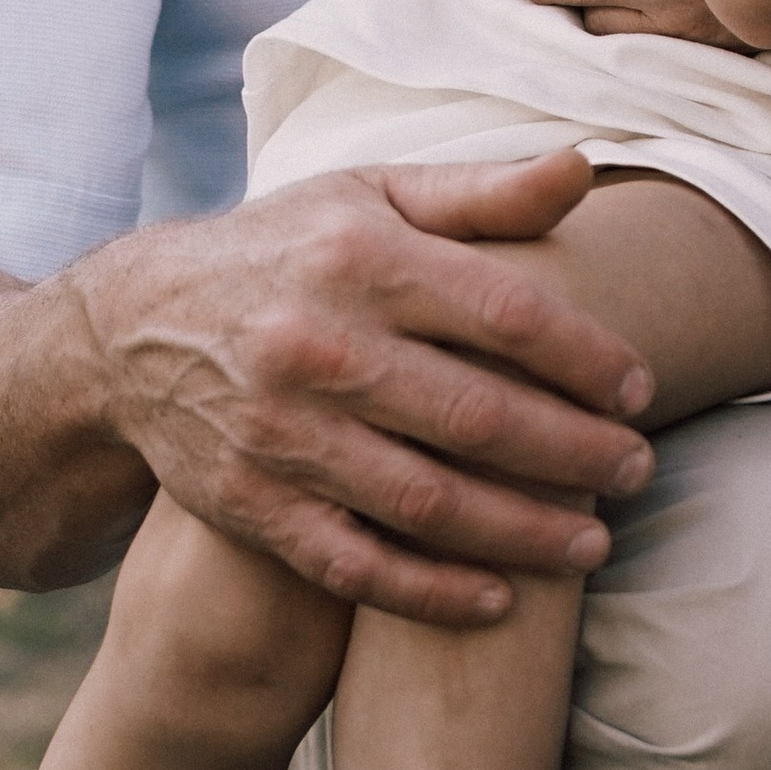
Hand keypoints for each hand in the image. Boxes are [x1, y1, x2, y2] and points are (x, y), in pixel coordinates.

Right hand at [64, 153, 660, 625]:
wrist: (128, 327)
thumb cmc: (286, 252)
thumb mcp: (370, 197)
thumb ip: (481, 194)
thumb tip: (583, 167)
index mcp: (361, 258)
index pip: (505, 313)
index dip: (586, 357)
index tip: (642, 389)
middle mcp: (319, 346)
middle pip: (476, 415)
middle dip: (575, 452)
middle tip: (639, 471)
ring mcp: (279, 433)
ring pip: (425, 500)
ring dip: (523, 531)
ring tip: (595, 542)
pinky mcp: (248, 504)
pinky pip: (351, 563)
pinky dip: (428, 592)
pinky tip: (498, 602)